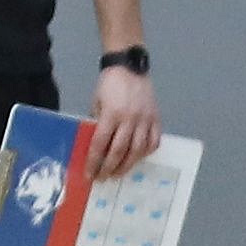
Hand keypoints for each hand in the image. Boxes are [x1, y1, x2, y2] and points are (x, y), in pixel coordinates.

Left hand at [89, 60, 162, 179]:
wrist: (130, 67)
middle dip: (110, 167)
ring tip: (118, 173)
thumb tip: (96, 142)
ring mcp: (145, 120)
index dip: (94, 160)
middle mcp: (130, 119)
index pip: (101, 143)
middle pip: (120, 150)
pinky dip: (146, 153)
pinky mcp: (156, 120)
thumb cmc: (109, 84)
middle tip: (103, 178)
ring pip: (138, 150)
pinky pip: (153, 142)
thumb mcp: (97, 101)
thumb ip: (97, 121)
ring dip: (128, 165)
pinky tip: (138, 159)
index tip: (89, 173)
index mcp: (111, 114)